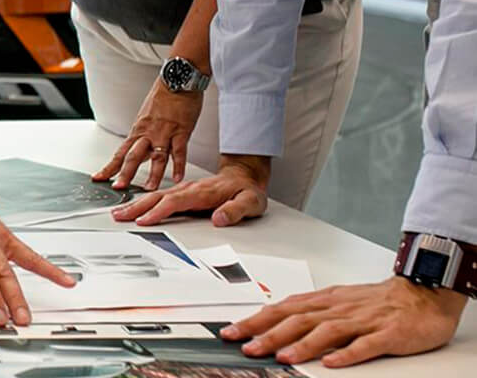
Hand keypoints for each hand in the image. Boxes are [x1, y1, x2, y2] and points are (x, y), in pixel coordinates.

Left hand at [92, 80, 202, 190]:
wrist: (177, 79)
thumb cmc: (163, 97)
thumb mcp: (147, 116)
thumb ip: (144, 135)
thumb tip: (140, 150)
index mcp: (138, 130)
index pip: (120, 152)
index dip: (110, 166)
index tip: (99, 178)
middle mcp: (148, 133)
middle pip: (133, 156)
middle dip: (125, 173)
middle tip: (119, 188)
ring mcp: (164, 133)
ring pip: (156, 157)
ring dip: (153, 175)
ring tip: (149, 189)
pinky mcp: (181, 131)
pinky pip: (179, 151)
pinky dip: (179, 165)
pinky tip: (178, 178)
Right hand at [111, 154, 268, 226]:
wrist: (245, 177)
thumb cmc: (247, 191)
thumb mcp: (251, 202)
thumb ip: (235, 210)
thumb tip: (219, 219)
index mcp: (202, 192)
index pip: (175, 202)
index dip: (158, 212)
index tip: (143, 220)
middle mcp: (189, 189)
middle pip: (158, 198)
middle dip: (137, 207)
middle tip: (118, 215)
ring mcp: (184, 190)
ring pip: (156, 196)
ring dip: (136, 204)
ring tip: (119, 212)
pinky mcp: (182, 192)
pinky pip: (159, 196)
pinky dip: (143, 201)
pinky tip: (134, 206)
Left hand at [221, 276, 466, 367]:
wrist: (422, 293)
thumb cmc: (377, 301)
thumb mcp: (338, 301)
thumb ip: (309, 313)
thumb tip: (274, 325)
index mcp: (325, 301)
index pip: (282, 309)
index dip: (256, 320)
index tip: (231, 332)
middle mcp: (339, 308)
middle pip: (298, 319)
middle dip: (269, 334)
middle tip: (246, 348)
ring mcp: (363, 320)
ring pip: (327, 331)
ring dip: (303, 345)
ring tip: (282, 357)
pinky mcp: (388, 333)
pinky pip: (366, 344)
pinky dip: (348, 353)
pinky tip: (333, 362)